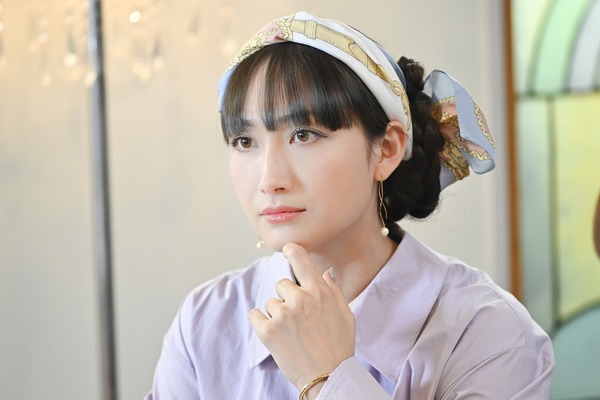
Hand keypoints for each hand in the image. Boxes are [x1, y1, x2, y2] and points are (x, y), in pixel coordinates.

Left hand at [248, 243, 355, 394]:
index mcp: (319, 291)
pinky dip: (261, 323)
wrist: (329, 377)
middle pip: (282, 284)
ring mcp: (283, 314)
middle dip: (287, 298)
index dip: (291, 251)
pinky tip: (275, 335)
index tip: (286, 249)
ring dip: (276, 314)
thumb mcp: (346, 315)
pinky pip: (255, 315)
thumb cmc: (339, 347)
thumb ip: (333, 291)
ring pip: (270, 303)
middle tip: (298, 320)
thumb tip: (325, 273)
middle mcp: (300, 298)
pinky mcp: (268, 331)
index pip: (300, 259)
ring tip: (292, 334)